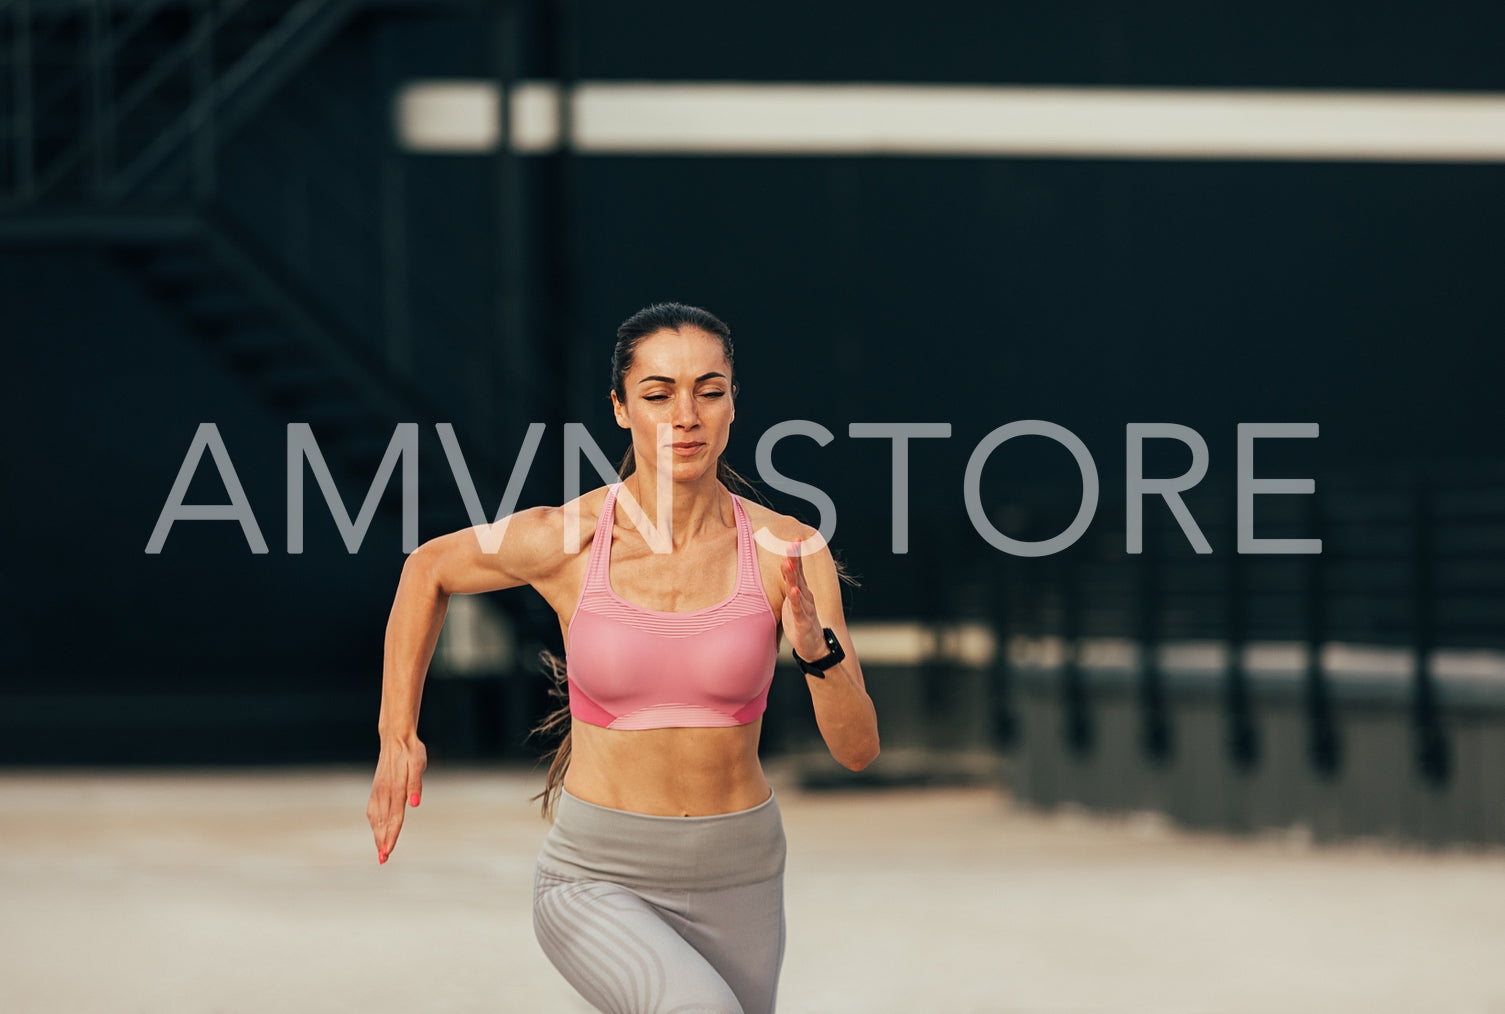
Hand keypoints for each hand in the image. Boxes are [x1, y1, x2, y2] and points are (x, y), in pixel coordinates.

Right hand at [367, 732, 426, 864]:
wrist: (396, 737)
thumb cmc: (411, 751)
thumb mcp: (418, 763)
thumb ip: (416, 784)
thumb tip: (414, 804)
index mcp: (395, 788)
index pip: (394, 818)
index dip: (391, 836)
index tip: (388, 851)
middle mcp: (384, 791)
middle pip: (383, 821)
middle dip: (382, 841)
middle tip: (383, 860)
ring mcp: (378, 790)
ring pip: (376, 817)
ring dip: (377, 835)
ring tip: (380, 851)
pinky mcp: (376, 788)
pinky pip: (373, 809)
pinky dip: (374, 823)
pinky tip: (376, 830)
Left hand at [781, 538, 824, 660]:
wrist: (814, 648)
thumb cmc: (801, 624)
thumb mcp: (793, 603)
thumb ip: (790, 587)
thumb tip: (785, 572)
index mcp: (802, 592)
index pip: (798, 571)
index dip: (796, 556)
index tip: (794, 540)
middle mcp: (805, 597)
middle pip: (799, 576)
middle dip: (795, 559)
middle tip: (792, 543)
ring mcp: (805, 609)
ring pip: (797, 589)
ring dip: (793, 576)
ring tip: (788, 562)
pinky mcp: (802, 622)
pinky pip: (798, 609)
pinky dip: (795, 599)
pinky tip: (793, 590)